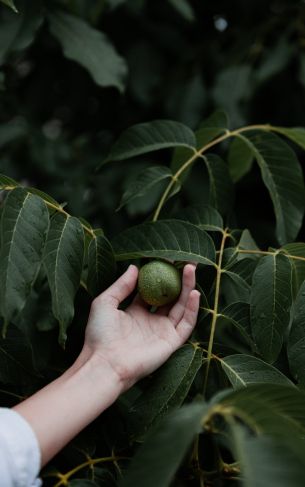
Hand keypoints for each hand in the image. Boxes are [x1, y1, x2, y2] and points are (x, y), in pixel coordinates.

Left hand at [83, 263, 199, 390]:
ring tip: (191, 269)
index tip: (167, 258)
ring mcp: (162, 331)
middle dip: (179, 279)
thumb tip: (134, 267)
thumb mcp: (105, 303)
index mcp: (135, 313)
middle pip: (170, 296)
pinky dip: (192, 309)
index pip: (152, 290)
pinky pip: (186, 323)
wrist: (105, 363)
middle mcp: (151, 321)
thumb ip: (121, 285)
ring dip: (188, 288)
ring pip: (181, 306)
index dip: (160, 275)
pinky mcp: (171, 342)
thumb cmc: (100, 334)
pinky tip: (194, 292)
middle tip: (186, 260)